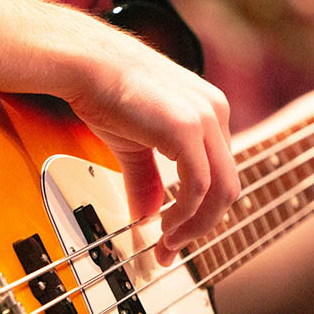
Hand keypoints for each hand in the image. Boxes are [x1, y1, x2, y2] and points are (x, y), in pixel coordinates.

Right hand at [62, 24, 239, 265]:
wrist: (86, 64)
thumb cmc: (106, 93)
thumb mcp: (133, 145)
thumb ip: (146, 181)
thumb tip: (147, 216)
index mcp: (209, 114)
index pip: (219, 173)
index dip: (200, 211)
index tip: (174, 235)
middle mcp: (215, 114)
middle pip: (228, 187)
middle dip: (201, 226)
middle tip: (171, 248)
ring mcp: (206, 119)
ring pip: (221, 192)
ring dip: (195, 226)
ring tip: (167, 242)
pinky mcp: (188, 128)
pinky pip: (199, 187)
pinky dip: (184, 213)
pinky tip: (163, 224)